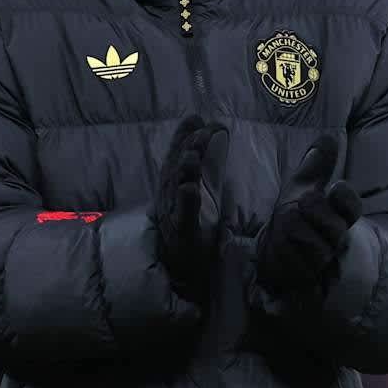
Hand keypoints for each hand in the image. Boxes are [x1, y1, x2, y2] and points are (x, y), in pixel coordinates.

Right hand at [152, 116, 227, 300]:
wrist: (187, 270)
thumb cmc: (196, 226)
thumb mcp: (206, 187)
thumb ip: (211, 160)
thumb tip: (217, 128)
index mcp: (175, 186)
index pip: (177, 156)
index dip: (183, 137)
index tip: (194, 118)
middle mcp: (170, 198)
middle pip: (176, 168)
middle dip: (186, 148)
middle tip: (200, 131)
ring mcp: (175, 216)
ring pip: (176, 190)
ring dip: (184, 171)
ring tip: (193, 156)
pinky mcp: (184, 235)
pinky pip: (184, 218)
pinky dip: (186, 202)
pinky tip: (191, 189)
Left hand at [254, 136, 361, 299]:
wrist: (275, 247)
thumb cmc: (294, 211)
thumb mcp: (302, 184)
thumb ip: (316, 163)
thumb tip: (329, 136)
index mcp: (339, 213)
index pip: (352, 206)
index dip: (346, 197)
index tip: (335, 187)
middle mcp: (337, 237)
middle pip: (332, 225)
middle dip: (309, 212)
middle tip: (298, 206)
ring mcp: (325, 260)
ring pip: (313, 246)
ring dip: (292, 233)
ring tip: (286, 230)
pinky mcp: (310, 277)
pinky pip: (298, 264)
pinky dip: (284, 253)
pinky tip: (282, 248)